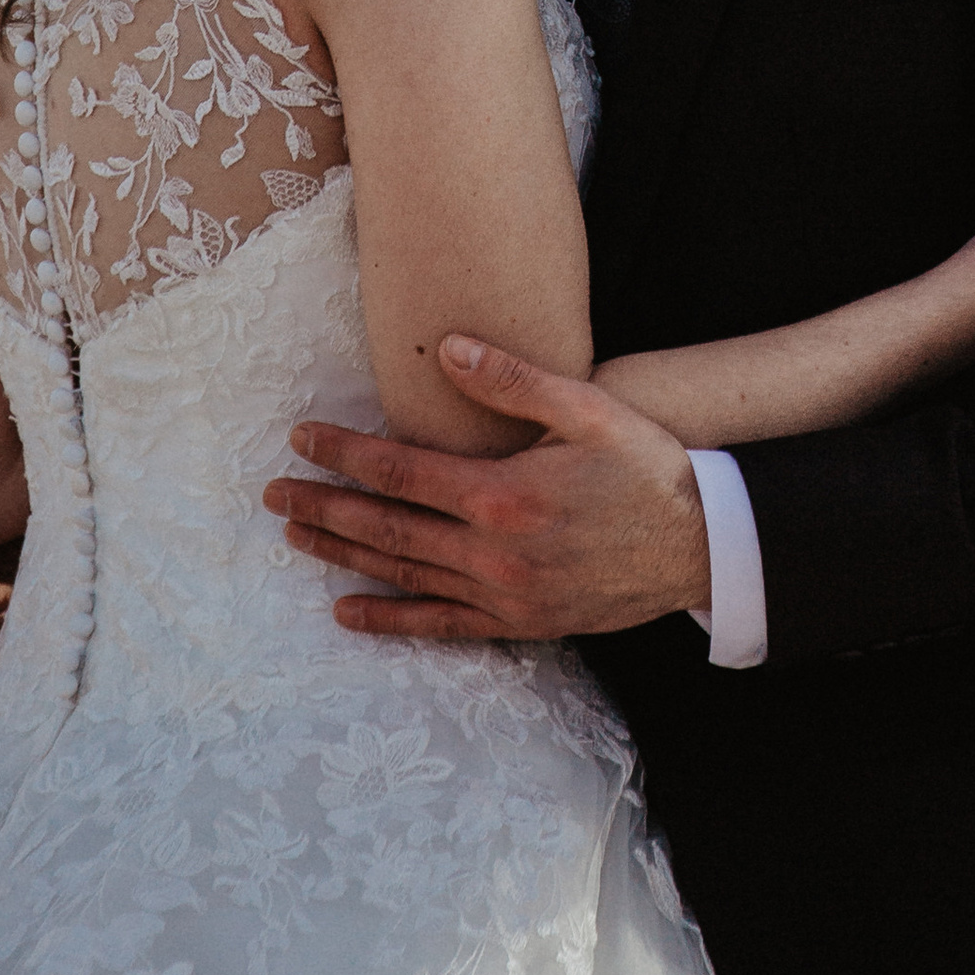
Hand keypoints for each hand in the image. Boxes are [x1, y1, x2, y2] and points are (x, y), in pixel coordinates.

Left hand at [262, 340, 711, 643]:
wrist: (701, 546)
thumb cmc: (645, 468)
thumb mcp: (587, 409)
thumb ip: (513, 380)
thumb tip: (451, 348)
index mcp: (502, 494)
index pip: (400, 471)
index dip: (344, 455)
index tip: (300, 439)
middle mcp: (492, 551)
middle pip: (387, 526)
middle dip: (324, 507)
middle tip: (273, 494)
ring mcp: (502, 594)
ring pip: (403, 574)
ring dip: (343, 554)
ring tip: (296, 537)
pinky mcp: (518, 622)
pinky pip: (439, 625)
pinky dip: (390, 620)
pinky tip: (349, 611)